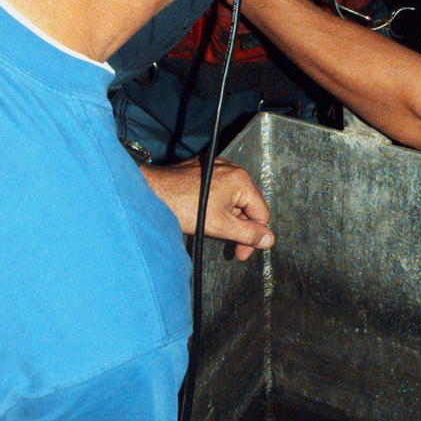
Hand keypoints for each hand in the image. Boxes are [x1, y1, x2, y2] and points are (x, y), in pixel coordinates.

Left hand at [141, 157, 273, 260]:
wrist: (151, 192)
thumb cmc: (181, 206)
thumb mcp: (220, 226)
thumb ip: (248, 234)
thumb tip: (268, 239)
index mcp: (241, 180)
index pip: (261, 213)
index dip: (254, 236)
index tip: (241, 252)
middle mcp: (232, 169)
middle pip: (247, 206)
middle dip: (239, 227)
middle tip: (230, 246)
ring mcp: (217, 167)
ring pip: (233, 199)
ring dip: (227, 217)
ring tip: (210, 227)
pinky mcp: (204, 170)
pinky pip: (219, 190)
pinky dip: (216, 205)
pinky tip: (204, 215)